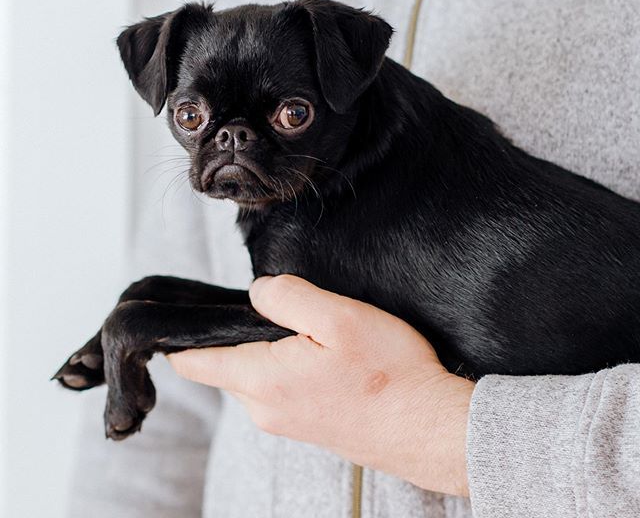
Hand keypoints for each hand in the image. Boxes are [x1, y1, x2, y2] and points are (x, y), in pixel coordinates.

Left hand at [168, 275, 473, 496]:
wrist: (431, 429)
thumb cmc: (390, 374)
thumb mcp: (339, 318)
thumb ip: (288, 297)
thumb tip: (257, 291)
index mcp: (262, 379)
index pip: (194, 361)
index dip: (182, 336)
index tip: (182, 314)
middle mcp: (264, 408)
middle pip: (224, 364)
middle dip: (237, 334)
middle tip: (277, 308)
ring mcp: (285, 421)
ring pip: (253, 374)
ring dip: (267, 349)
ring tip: (309, 330)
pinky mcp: (306, 424)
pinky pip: (277, 388)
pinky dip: (285, 366)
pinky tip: (322, 355)